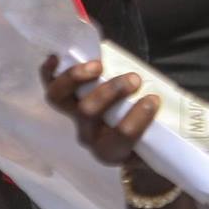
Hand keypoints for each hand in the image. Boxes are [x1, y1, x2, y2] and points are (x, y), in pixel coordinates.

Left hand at [40, 57, 159, 167]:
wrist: (125, 142)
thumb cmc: (145, 135)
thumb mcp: (154, 135)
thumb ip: (154, 120)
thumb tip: (159, 93)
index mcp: (113, 151)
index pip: (121, 137)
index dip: (137, 117)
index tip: (154, 99)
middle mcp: (88, 137)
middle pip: (88, 113)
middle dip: (111, 91)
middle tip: (134, 79)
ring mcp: (73, 119)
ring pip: (63, 99)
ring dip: (80, 78)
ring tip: (99, 65)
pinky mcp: (65, 103)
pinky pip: (50, 88)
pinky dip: (49, 73)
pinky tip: (56, 57)